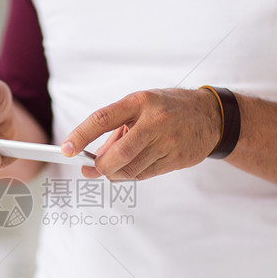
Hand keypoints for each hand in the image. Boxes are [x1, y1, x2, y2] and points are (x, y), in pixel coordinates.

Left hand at [62, 88, 222, 180]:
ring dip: (114, 174)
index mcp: (139, 102)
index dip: (81, 135)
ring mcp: (167, 142)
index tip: (66, 149)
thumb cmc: (168, 109)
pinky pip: (144, 175)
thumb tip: (92, 158)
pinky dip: (131, 174)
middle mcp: (154, 121)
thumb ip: (115, 132)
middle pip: (118, 155)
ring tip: (110, 167)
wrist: (211, 116)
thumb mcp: (140, 108)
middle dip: (100, 167)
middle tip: (90, 169)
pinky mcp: (176, 159)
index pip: (102, 119)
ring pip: (130, 170)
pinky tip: (132, 166)